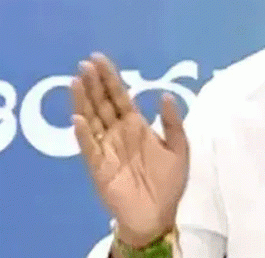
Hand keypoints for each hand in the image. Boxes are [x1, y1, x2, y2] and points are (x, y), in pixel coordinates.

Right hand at [69, 53, 188, 247]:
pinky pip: (89, 148)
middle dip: (93, 83)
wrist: (159, 214)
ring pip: (91, 119)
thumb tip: (166, 95)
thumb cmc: (169, 181)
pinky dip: (84, 134)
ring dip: (83, 101)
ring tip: (77, 81)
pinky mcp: (98, 167)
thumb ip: (172, 123)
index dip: (109, 78)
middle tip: (85, 63)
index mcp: (136, 126)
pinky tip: (79, 119)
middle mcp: (118, 133)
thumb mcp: (179, 149)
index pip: (120, 96)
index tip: (98, 59)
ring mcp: (106, 148)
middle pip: (102, 103)